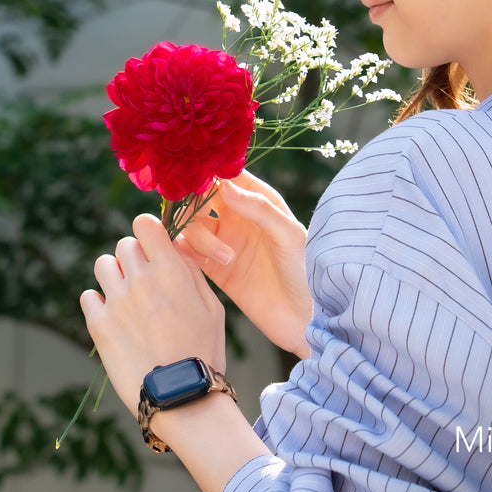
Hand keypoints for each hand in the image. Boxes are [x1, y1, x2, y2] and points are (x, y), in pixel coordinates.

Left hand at [80, 214, 226, 414]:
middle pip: (125, 244)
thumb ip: (191, 273)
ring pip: (103, 265)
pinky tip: (115, 315)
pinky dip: (99, 301)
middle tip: (145, 276)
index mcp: (171, 270)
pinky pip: (88, 296)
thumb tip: (175, 251)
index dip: (149, 230)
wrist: (180, 394)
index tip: (154, 242)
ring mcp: (117, 301)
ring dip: (115, 273)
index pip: (146, 224)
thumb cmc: (204, 349)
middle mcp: (141, 279)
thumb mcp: (212, 306)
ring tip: (127, 294)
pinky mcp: (98, 324)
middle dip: (135, 255)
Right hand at [175, 170, 311, 357]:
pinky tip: (198, 261)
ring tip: (227, 259)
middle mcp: (240, 219)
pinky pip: (188, 253)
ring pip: (192, 225)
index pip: (228, 176)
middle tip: (202, 217)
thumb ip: (259, 209)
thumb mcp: (289, 235)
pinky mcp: (216, 270)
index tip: (195, 178)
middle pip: (202, 198)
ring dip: (199, 237)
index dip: (209, 173)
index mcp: (261, 203)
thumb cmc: (308, 271)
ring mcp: (226, 243)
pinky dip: (184, 252)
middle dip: (194, 204)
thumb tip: (224, 186)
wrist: (307, 319)